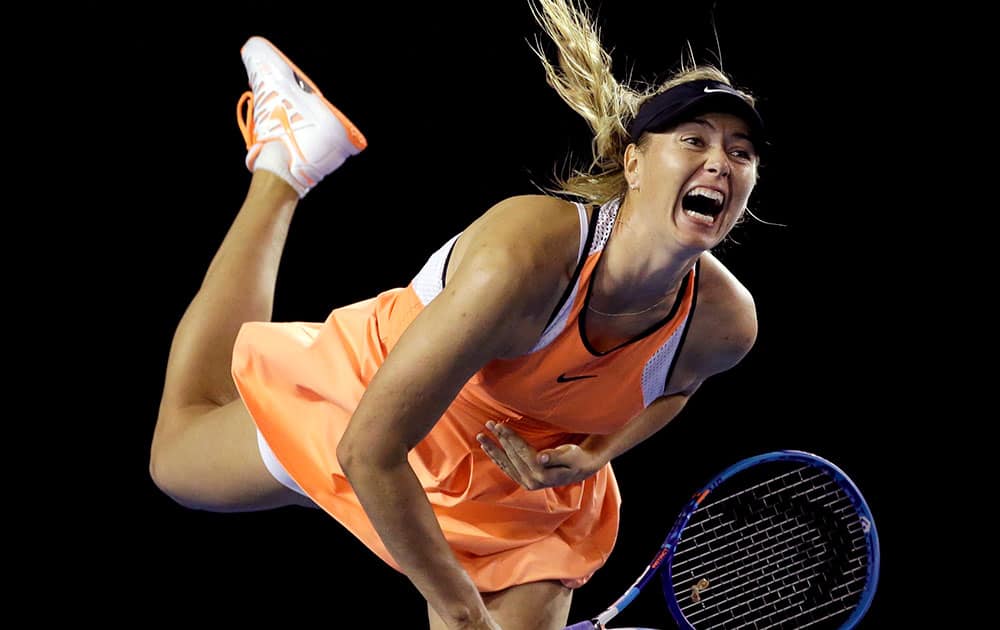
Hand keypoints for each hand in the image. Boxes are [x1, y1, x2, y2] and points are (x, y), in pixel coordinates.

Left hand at [476, 421, 598, 489]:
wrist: (580, 469)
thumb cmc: (577, 458)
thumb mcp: (571, 455)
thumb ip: (556, 456)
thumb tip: (542, 457)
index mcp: (542, 475)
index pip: (522, 452)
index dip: (510, 438)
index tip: (500, 425)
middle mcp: (532, 481)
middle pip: (511, 456)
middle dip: (499, 439)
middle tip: (488, 424)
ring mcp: (527, 483)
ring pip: (505, 464)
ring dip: (492, 449)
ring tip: (481, 436)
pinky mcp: (524, 481)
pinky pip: (506, 468)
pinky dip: (496, 458)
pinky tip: (489, 449)